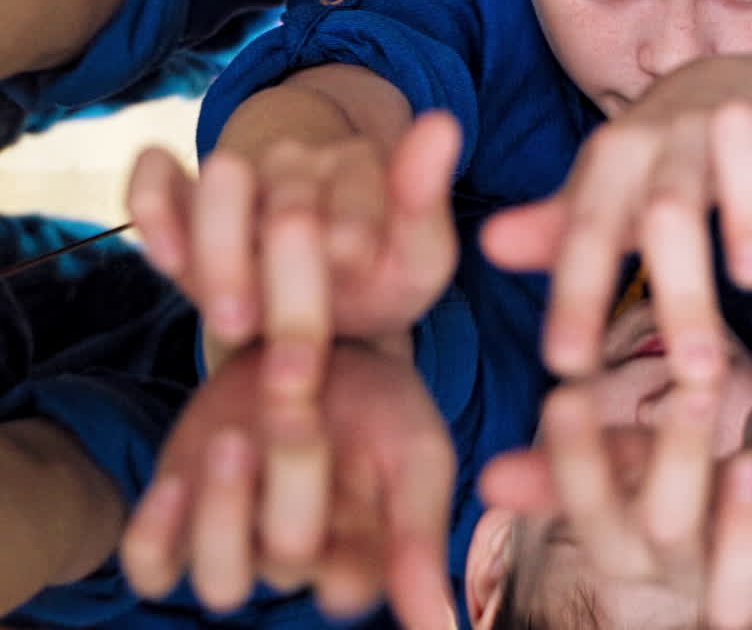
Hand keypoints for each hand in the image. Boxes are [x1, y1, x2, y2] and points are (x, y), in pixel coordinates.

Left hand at [120, 341, 455, 629]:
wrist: (319, 342)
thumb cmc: (381, 402)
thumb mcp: (417, 451)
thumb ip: (420, 535)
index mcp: (364, 556)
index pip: (350, 589)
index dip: (345, 547)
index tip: (360, 490)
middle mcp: (299, 559)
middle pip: (288, 558)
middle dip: (294, 478)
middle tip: (297, 411)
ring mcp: (237, 541)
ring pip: (220, 580)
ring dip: (224, 512)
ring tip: (233, 441)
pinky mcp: (178, 520)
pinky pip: (150, 563)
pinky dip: (155, 535)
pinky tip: (176, 485)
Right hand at [127, 111, 461, 396]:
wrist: (322, 286)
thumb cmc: (378, 277)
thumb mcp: (420, 257)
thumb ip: (426, 200)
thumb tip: (442, 121)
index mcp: (360, 167)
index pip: (354, 204)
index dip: (351, 253)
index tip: (356, 300)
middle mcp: (297, 160)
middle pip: (288, 210)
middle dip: (288, 291)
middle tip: (293, 363)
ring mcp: (237, 171)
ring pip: (222, 185)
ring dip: (224, 259)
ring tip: (240, 323)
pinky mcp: (179, 188)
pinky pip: (154, 180)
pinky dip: (156, 211)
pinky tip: (174, 263)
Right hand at [481, 381, 751, 629]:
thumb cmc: (679, 482)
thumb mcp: (628, 467)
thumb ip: (576, 463)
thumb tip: (487, 481)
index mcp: (627, 542)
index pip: (591, 507)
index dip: (577, 458)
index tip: (565, 392)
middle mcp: (675, 574)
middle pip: (664, 531)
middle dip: (677, 461)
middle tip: (692, 386)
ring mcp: (735, 590)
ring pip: (730, 590)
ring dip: (741, 531)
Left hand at [482, 53, 751, 381]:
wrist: (738, 82)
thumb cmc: (663, 158)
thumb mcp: (609, 192)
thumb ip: (558, 229)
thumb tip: (488, 247)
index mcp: (616, 159)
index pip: (588, 231)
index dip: (575, 295)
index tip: (566, 367)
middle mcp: (669, 132)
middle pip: (668, 210)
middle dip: (680, 287)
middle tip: (695, 375)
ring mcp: (734, 111)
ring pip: (736, 157)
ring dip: (746, 211)